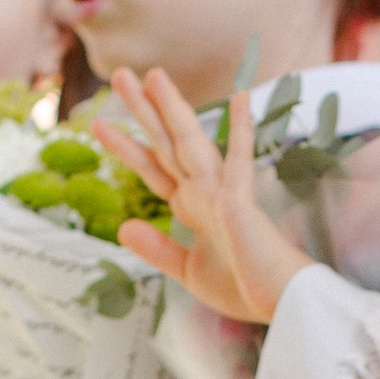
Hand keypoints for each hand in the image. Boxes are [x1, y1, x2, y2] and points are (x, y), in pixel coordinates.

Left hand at [105, 68, 308, 329]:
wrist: (280, 304)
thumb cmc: (244, 287)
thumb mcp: (188, 270)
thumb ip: (157, 249)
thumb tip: (122, 227)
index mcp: (193, 207)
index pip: (153, 169)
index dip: (126, 147)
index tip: (99, 125)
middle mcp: (205, 193)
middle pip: (167, 144)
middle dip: (143, 111)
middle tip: (120, 76)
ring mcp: (223, 193)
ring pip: (191, 142)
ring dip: (172, 108)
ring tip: (151, 74)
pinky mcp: (241, 203)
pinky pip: (239, 162)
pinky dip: (240, 130)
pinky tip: (242, 97)